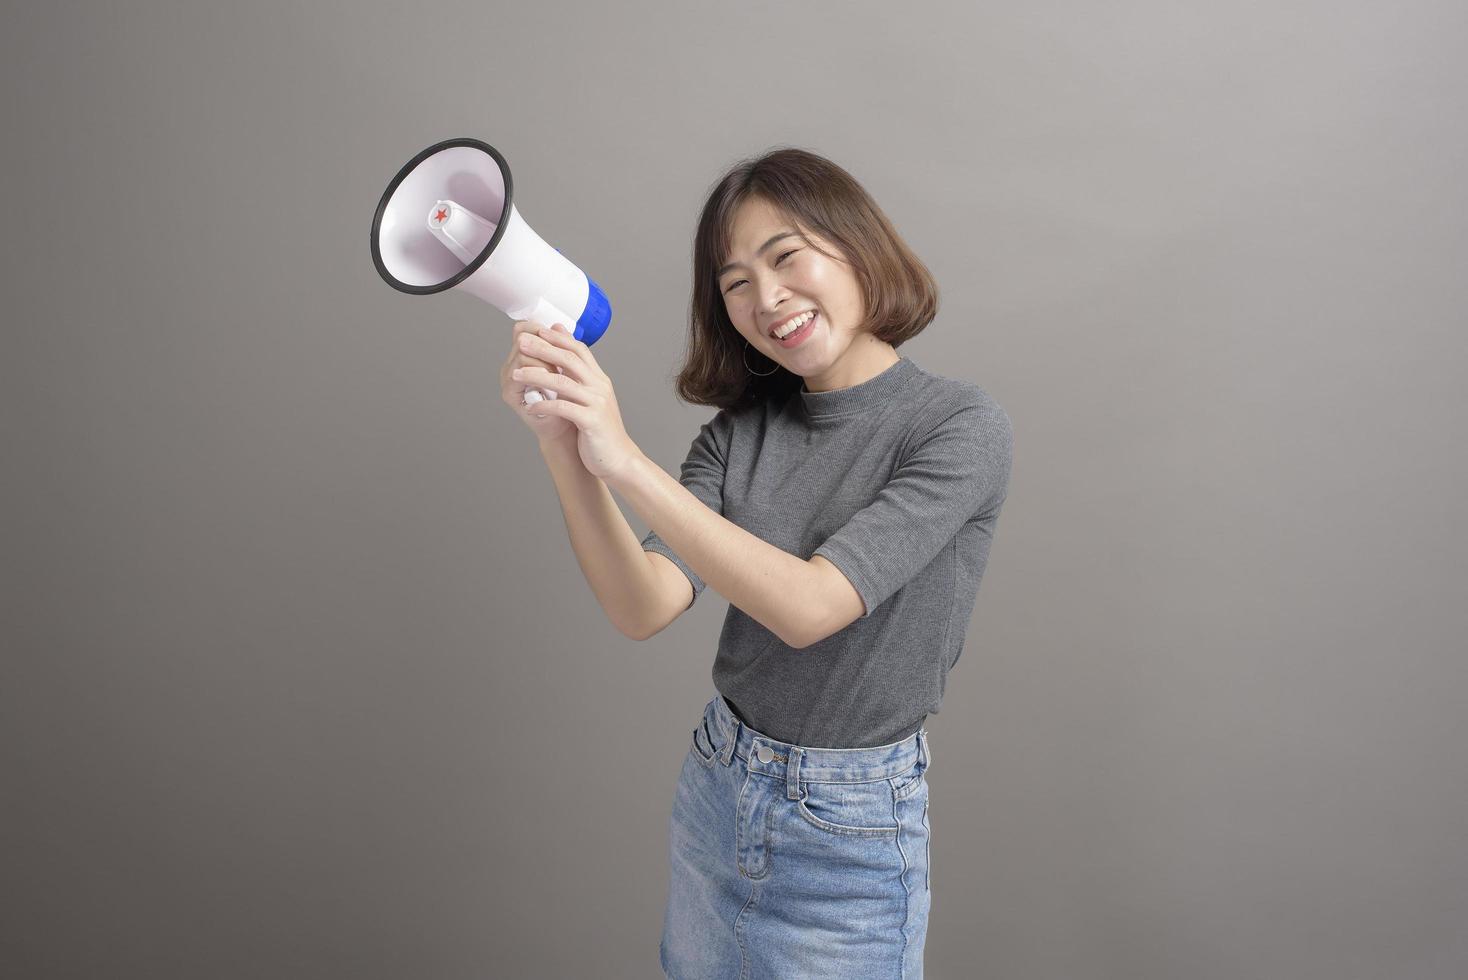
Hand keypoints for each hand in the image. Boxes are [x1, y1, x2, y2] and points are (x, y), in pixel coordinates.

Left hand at [509, 323, 641, 481]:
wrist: (618, 458)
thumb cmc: (600, 430)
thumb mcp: (592, 400)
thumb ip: (580, 380)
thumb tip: (565, 362)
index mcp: (599, 380)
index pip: (579, 350)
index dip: (559, 338)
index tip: (538, 330)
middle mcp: (600, 387)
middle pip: (570, 360)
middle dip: (543, 348)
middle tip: (522, 342)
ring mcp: (596, 403)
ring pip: (563, 382)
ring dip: (537, 376)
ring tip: (516, 373)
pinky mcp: (591, 421)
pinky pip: (564, 408)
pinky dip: (544, 406)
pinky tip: (530, 407)